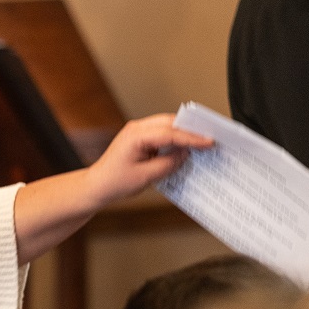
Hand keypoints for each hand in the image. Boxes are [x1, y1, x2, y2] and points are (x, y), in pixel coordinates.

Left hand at [84, 114, 213, 206]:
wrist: (98, 185)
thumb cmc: (115, 182)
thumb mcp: (146, 177)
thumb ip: (168, 163)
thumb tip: (185, 154)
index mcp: (136, 135)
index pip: (170, 132)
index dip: (191, 138)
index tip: (208, 141)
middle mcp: (137, 128)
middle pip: (171, 123)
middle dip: (191, 130)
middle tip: (210, 138)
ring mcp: (138, 130)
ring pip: (168, 125)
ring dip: (183, 132)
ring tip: (202, 141)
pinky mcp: (141, 137)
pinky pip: (162, 132)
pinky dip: (175, 137)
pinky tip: (185, 146)